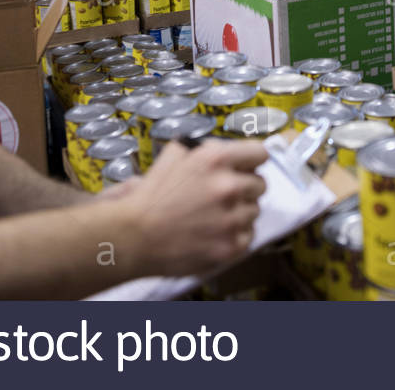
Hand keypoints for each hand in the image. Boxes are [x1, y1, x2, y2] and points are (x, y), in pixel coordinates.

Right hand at [115, 139, 267, 276]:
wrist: (134, 236)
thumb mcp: (173, 155)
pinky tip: (214, 234)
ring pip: (254, 211)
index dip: (251, 161)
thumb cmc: (151, 195)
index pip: (260, 153)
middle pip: (260, 184)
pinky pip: (249, 236)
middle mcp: (229, 186)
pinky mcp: (232, 246)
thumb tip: (220, 148)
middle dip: (244, 188)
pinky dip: (235, 236)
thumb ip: (202, 148)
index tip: (245, 168)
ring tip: (214, 217)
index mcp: (216, 159)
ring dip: (239, 213)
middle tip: (224, 196)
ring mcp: (233, 218)